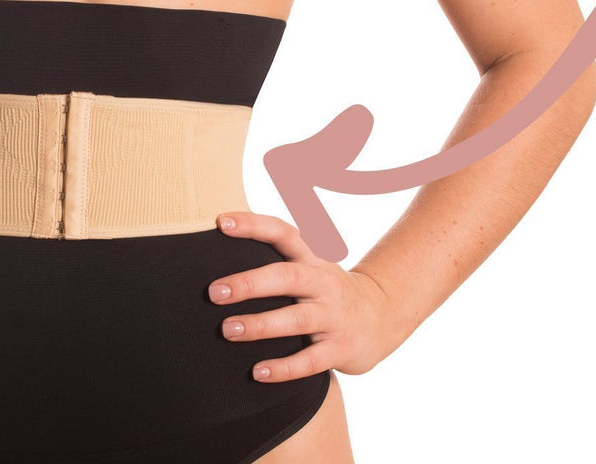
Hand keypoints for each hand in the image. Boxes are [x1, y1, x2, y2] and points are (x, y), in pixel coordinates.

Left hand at [207, 210, 394, 379]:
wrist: (381, 316)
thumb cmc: (326, 288)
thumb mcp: (309, 262)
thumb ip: (276, 253)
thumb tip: (222, 235)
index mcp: (312, 256)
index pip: (282, 232)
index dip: (253, 224)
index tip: (221, 223)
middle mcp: (323, 281)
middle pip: (286, 277)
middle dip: (249, 284)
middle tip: (214, 292)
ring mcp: (334, 315)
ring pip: (296, 319)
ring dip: (260, 325)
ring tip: (228, 329)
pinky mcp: (341, 348)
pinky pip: (310, 361)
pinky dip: (284, 368)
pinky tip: (258, 372)